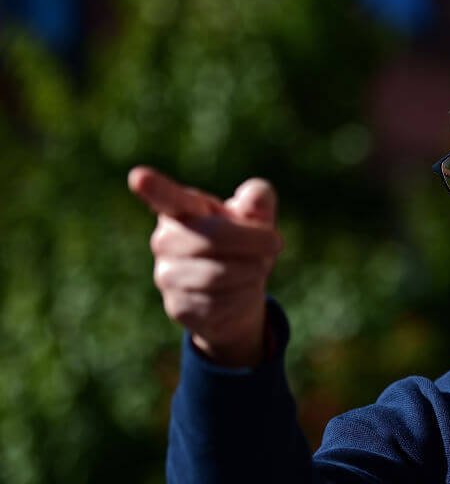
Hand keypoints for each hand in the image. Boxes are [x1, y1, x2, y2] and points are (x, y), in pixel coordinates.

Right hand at [128, 166, 282, 366]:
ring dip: (253, 269)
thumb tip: (256, 199)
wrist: (234, 296)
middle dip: (256, 241)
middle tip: (275, 243)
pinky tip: (238, 291)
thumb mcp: (255, 217)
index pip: (166, 197)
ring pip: (222, 273)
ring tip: (254, 267)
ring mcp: (167, 275)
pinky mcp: (178, 306)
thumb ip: (258, 199)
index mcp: (182, 209)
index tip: (139, 177)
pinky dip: (244, 296)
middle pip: (216, 236)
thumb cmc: (243, 245)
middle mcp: (166, 240)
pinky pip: (222, 301)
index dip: (154, 188)